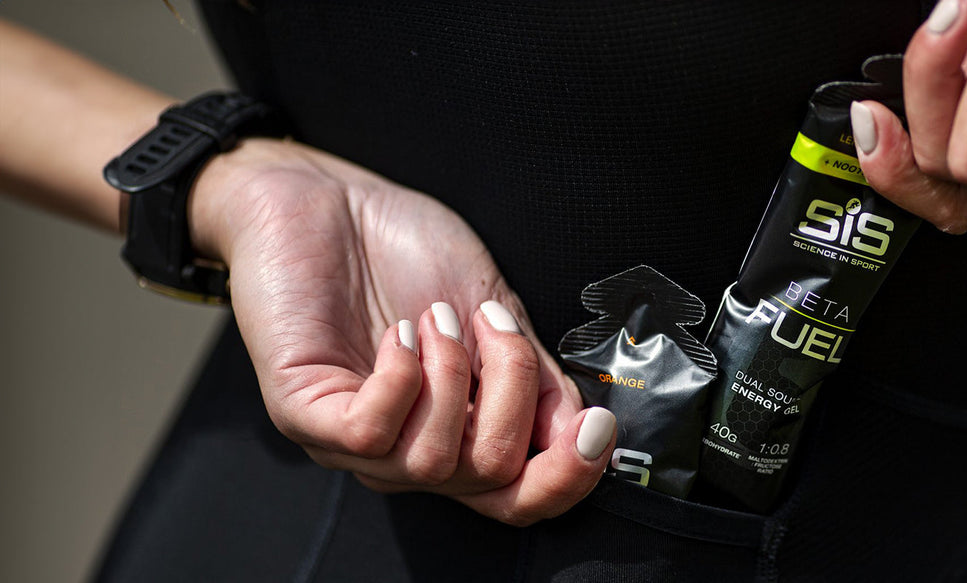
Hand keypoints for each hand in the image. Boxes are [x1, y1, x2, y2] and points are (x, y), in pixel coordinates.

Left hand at [188, 138, 615, 525]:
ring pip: (435, 459)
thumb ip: (538, 379)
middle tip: (489, 322)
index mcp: (458, 435)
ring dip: (453, 372)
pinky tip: (401, 333)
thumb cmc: (403, 249)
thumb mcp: (496, 314)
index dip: (568, 477)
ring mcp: (351, 441)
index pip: (519, 499)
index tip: (598, 423)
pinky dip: (403, 374)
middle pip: (492, 476)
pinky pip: (371, 432)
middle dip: (513, 388)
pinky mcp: (302, 413)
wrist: (325, 196)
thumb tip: (583, 429)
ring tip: (436, 318)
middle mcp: (407, 452)